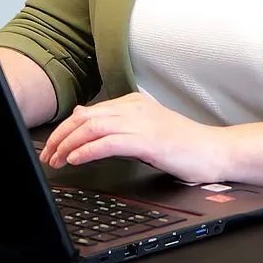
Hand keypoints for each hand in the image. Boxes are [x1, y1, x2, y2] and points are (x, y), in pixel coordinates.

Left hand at [38, 92, 227, 183]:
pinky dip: (88, 150)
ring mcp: (141, 122)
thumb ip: (116, 122)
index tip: (52, 146)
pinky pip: (110, 142)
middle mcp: (134, 108)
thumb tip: (84, 115)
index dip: (65, 129)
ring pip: (93, 127)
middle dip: (61, 136)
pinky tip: (76, 159)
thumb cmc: (183, 144)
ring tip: (57, 159)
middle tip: (48, 155)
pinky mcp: (148, 140)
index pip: (89, 111)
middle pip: (85, 117)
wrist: (214, 151)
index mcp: (133, 103)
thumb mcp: (145, 128)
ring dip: (69, 144)